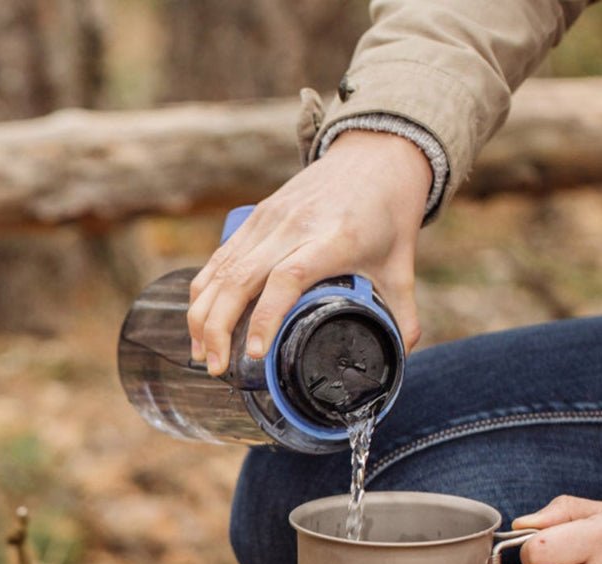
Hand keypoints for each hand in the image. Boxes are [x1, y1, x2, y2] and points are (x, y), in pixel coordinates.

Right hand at [187, 129, 432, 373]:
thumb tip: (400, 359)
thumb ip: (402, 316)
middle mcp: (292, 227)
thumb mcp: (402, 269)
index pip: (287, 278)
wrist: (376, 156)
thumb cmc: (388, 214)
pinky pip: (219, 258)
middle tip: (215, 368)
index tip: (255, 353)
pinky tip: (199, 321)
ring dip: (203, 314)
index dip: (266, 317)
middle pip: (240, 278)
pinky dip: (203, 291)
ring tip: (201, 355)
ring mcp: (268, 220)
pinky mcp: (255, 217)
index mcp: (331, 240)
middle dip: (218, 328)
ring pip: (221, 269)